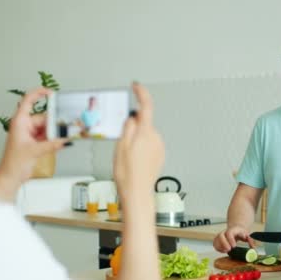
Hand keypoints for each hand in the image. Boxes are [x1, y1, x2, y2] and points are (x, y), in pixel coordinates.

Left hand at [0, 87, 67, 191]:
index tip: (51, 93)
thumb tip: (65, 138)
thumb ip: (52, 144)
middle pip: (44, 117)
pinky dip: (54, 139)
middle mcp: (25, 126)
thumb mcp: (35, 151)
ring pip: (47, 128)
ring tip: (64, 137)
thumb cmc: (13, 163)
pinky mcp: (35, 142)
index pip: (28, 101)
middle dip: (54, 123)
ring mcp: (30, 134)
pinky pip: (47, 136)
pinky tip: (61, 142)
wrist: (11, 177)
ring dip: (55, 133)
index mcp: (20, 122)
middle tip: (65, 127)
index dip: (39, 93)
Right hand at [113, 82, 164, 205]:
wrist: (137, 193)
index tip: (136, 86)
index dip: (141, 93)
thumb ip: (127, 127)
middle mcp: (155, 138)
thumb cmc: (127, 173)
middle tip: (122, 144)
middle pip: (143, 123)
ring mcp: (159, 147)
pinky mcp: (159, 155)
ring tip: (127, 158)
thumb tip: (133, 116)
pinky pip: (148, 145)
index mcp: (145, 133)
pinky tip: (134, 161)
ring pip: (144, 135)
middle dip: (132, 128)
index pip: (146, 106)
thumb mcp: (120, 146)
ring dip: (136, 140)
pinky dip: (140, 148)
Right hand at [213, 225, 254, 252]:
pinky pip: (215, 244)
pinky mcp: (217, 240)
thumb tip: (253, 248)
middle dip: (223, 243)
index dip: (230, 239)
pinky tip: (223, 251)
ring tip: (226, 251)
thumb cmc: (241, 233)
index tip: (234, 246)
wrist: (236, 229)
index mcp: (233, 230)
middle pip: (220, 235)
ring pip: (216, 239)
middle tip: (229, 250)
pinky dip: (218, 248)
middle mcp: (225, 232)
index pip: (229, 233)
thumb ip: (250, 240)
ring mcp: (220, 235)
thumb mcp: (247, 235)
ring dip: (220, 246)